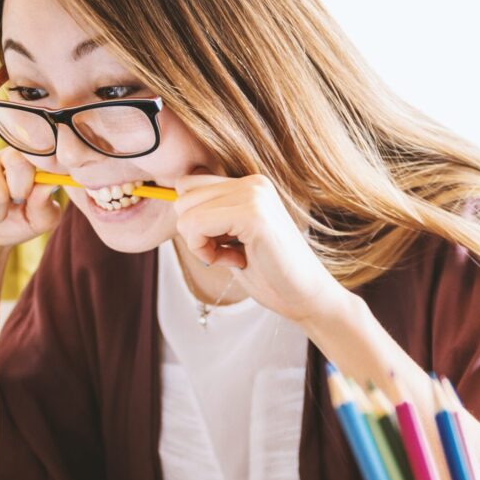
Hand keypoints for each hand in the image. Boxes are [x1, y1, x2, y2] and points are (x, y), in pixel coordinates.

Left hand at [173, 173, 349, 324]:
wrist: (306, 297)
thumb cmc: (270, 274)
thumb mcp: (232, 238)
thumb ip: (210, 216)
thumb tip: (173, 201)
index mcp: (250, 184)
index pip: (188, 185)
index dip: (194, 221)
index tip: (221, 244)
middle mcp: (253, 183)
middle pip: (182, 197)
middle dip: (195, 233)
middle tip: (228, 253)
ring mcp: (254, 195)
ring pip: (186, 212)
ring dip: (200, 244)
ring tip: (234, 256)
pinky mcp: (253, 215)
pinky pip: (196, 225)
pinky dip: (205, 251)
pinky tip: (235, 261)